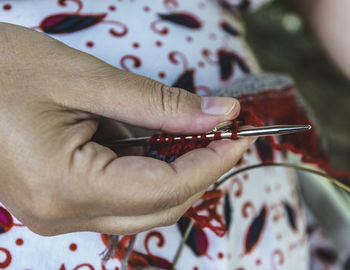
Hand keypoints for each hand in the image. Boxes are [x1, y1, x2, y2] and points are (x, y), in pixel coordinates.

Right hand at [0, 23, 254, 235]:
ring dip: (173, 172)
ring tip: (186, 132)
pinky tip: (149, 142)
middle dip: (198, 171)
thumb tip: (218, 114)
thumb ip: (159, 104)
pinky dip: (146, 173)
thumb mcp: (86, 79)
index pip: (165, 188)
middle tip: (219, 133)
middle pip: (158, 208)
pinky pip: (119, 198)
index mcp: (65, 186)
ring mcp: (58, 213)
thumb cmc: (2, 68)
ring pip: (141, 208)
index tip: (238, 135)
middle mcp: (62, 214)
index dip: (210, 162)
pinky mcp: (59, 202)